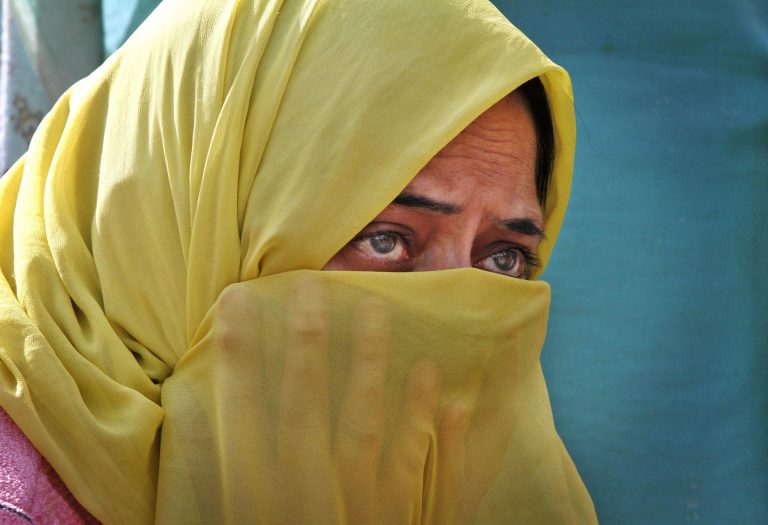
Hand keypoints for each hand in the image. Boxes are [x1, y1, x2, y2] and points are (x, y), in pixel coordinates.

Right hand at [218, 278, 442, 523]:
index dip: (236, 353)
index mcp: (258, 497)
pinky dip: (434, 428)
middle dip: (306, 342)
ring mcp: (362, 506)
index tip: (235, 300)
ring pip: (366, 423)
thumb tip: (185, 408)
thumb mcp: (223, 524)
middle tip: (314, 287)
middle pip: (306, 404)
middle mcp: (308, 493)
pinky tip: (442, 386)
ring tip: (379, 311)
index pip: (241, 412)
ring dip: (371, 366)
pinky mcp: (405, 522)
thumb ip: (201, 472)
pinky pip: (423, 470)